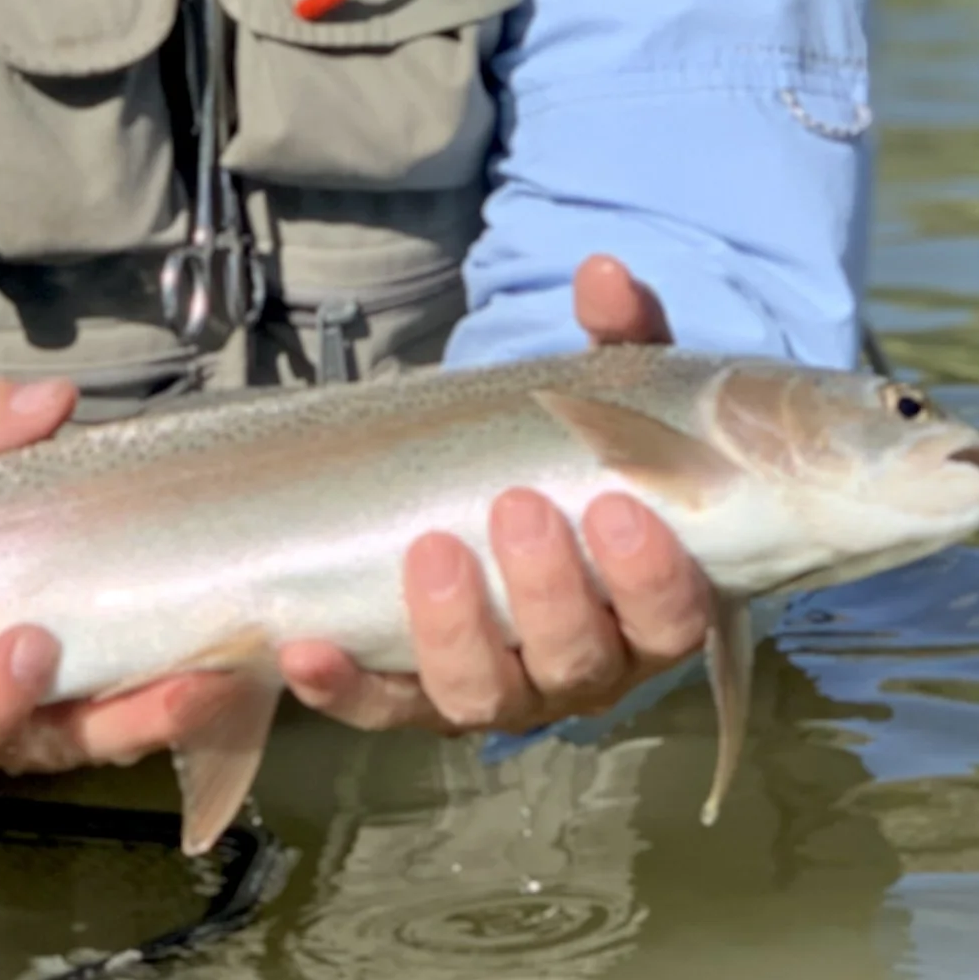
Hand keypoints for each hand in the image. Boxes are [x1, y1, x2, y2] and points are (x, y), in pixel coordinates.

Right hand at [0, 373, 265, 786]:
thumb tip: (50, 402)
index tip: (31, 645)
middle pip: (54, 744)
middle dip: (124, 722)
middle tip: (184, 686)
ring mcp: (38, 711)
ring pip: (108, 732)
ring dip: (170, 710)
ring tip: (230, 673)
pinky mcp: (86, 687)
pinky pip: (133, 701)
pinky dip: (178, 684)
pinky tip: (234, 654)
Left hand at [279, 253, 711, 737]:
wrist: (529, 495)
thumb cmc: (589, 458)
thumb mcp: (617, 395)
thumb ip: (623, 337)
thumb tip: (603, 274)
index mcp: (651, 607)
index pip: (672, 620)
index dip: (651, 579)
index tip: (618, 508)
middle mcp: (586, 665)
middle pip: (577, 661)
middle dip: (550, 592)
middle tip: (517, 506)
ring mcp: (504, 687)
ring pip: (484, 696)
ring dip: (455, 634)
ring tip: (431, 552)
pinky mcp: (421, 692)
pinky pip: (386, 705)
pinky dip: (345, 688)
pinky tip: (306, 649)